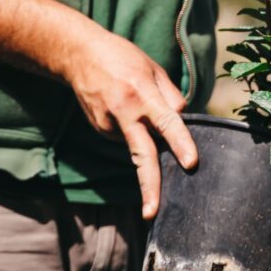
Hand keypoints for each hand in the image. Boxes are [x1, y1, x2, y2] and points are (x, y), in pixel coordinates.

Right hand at [62, 27, 196, 218]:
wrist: (79, 56)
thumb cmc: (123, 59)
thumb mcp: (154, 69)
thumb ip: (171, 98)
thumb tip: (184, 122)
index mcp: (142, 94)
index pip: (167, 123)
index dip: (181, 143)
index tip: (190, 164)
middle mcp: (124, 114)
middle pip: (142, 156)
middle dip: (149, 187)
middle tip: (151, 213)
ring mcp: (109, 126)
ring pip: (140, 144)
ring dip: (147, 137)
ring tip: (135, 102)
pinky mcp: (101, 131)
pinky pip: (128, 137)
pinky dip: (135, 130)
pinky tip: (126, 109)